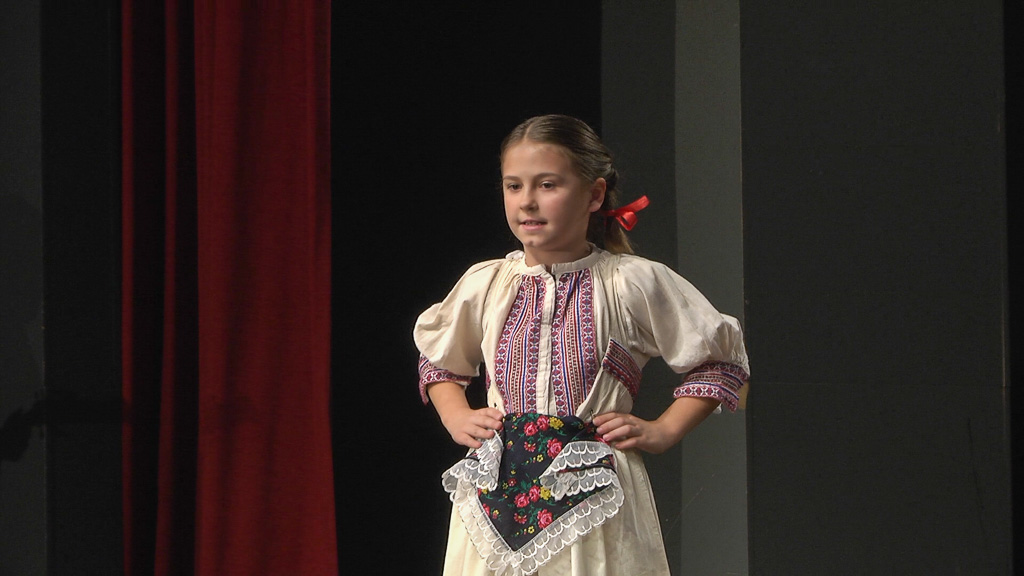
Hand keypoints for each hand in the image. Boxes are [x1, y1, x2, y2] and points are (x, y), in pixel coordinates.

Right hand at [426, 381, 503, 448]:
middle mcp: (472, 419)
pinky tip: (479, 445)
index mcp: (479, 413)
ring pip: (475, 430)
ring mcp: (466, 428)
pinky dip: (473, 443)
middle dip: (491, 423)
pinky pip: (467, 440)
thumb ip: (491, 415)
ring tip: (491, 434)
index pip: (487, 411)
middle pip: (482, 420)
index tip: (500, 417)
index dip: (494, 414)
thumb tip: (501, 418)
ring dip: (484, 433)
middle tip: (499, 425)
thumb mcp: (480, 414)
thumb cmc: (471, 419)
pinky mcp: (460, 436)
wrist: (453, 418)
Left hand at [593, 397, 720, 453]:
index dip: (605, 417)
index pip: (615, 415)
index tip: (594, 421)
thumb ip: (619, 428)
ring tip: (605, 437)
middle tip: (597, 429)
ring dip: (615, 432)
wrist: (665, 433)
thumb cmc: (645, 432)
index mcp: (629, 419)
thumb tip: (602, 431)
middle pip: (620, 420)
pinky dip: (625, 443)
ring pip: (627, 429)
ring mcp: (640, 431)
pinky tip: (618, 446)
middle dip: (608, 424)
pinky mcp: (646, 440)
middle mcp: (634, 423)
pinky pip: (635, 441)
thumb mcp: (631, 427)